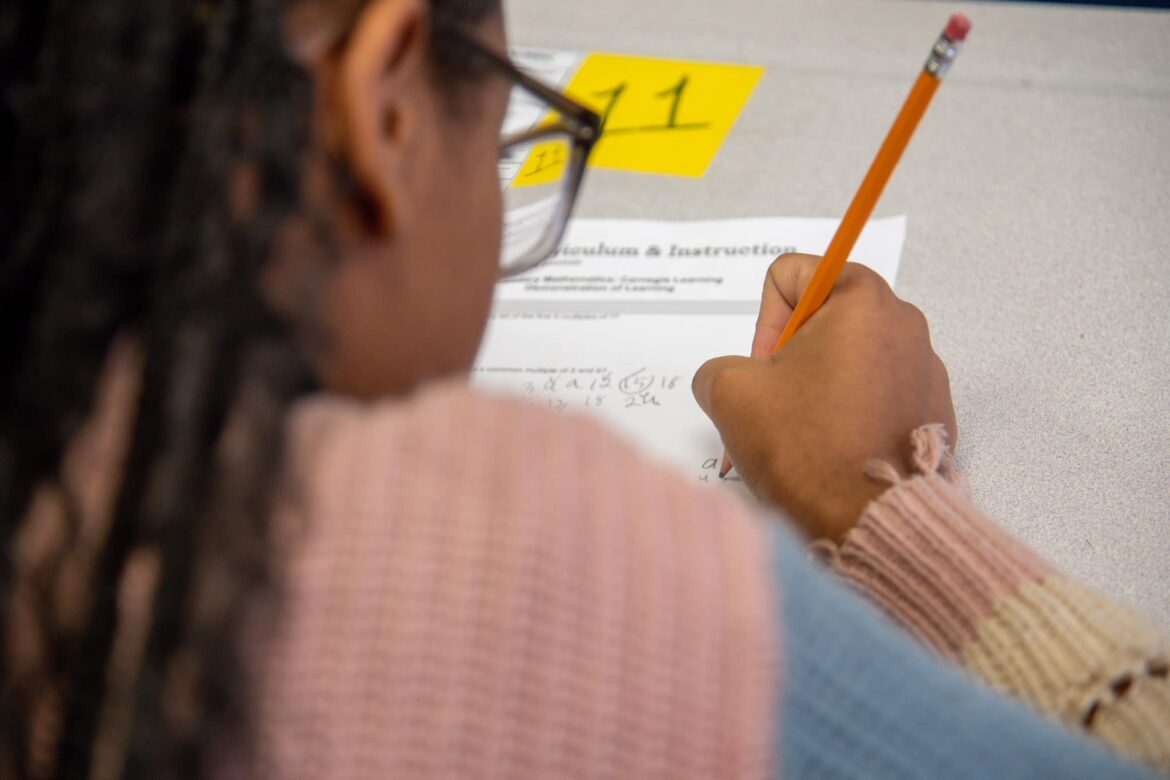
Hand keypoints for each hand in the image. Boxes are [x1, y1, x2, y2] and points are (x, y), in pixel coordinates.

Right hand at [692, 253, 956, 540]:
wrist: (871, 524)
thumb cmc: (804, 448)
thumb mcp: (730, 393)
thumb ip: (719, 367)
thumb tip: (734, 381)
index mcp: (862, 299)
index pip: (790, 275)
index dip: (761, 322)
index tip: (764, 370)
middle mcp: (905, 324)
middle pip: (822, 320)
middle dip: (789, 361)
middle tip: (775, 408)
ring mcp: (926, 371)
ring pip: (847, 362)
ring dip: (816, 391)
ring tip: (802, 440)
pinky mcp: (933, 415)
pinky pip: (876, 398)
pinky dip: (848, 418)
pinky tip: (832, 458)